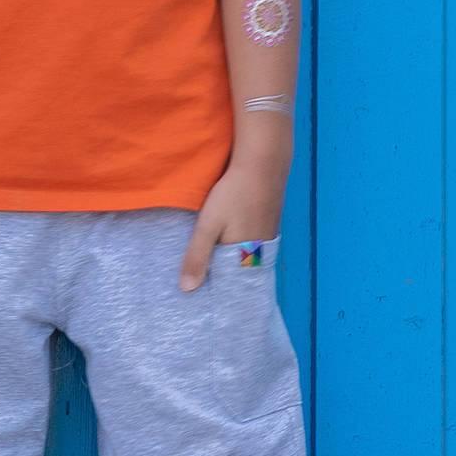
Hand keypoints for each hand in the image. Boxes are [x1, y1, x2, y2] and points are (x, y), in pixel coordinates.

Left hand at [177, 161, 284, 290]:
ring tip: (212, 258)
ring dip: (231, 256)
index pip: (231, 283)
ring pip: (245, 253)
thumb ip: (197, 257)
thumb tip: (186, 290)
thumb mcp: (208, 226)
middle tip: (202, 276)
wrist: (262, 163)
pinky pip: (252, 240)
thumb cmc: (233, 195)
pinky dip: (239, 242)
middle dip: (223, 273)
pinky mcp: (268, 221)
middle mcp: (262, 250)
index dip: (216, 286)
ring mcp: (268, 235)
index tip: (199, 292)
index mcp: (247, 256)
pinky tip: (228, 235)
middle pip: (239, 269)